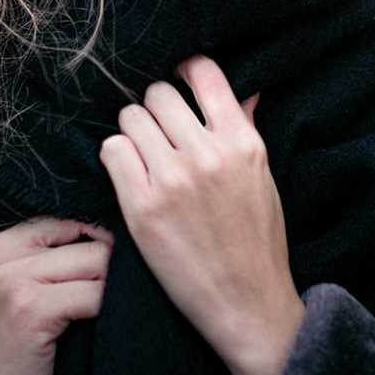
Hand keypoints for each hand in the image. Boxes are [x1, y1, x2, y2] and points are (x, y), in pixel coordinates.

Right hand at [0, 217, 113, 374]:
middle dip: (110, 266)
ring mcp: (11, 280)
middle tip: (118, 294)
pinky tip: (102, 326)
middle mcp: (0, 254)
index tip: (106, 274)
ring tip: (108, 311)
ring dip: (113, 287)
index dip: (98, 244)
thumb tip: (120, 226)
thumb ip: (61, 255)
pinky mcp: (29, 308)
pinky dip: (108, 309)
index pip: (70, 220)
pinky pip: (94, 293)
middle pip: (86, 237)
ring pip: (96, 261)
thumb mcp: (34, 290)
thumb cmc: (28, 349)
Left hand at [99, 54, 303, 374]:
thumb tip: (245, 91)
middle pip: (159, 93)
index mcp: (243, 142)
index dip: (184, 71)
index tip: (177, 83)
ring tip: (142, 156)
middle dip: (154, 108)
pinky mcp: (142, 208)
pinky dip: (116, 157)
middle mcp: (208, 154)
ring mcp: (173, 180)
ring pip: (130, 118)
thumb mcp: (262, 177)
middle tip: (157, 132)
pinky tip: (129, 175)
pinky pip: (112, 151)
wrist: (248, 304)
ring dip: (132, 132)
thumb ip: (246, 130)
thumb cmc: (258, 241)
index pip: (204, 73)